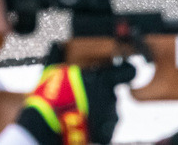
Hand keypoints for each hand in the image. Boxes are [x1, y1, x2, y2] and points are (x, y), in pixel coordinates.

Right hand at [16, 63, 135, 144]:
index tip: (123, 69)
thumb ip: (60, 55)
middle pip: (113, 91)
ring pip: (109, 109)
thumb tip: (57, 43)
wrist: (48, 123)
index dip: (127, 70)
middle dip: (101, 91)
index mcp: (103, 79)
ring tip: (78, 108)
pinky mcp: (106, 133)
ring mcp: (109, 117)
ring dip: (98, 108)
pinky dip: (96, 123)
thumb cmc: (51, 93)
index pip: (129, 71)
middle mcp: (111, 97)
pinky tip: (81, 119)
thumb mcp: (53, 67)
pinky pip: (105, 125)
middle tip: (83, 93)